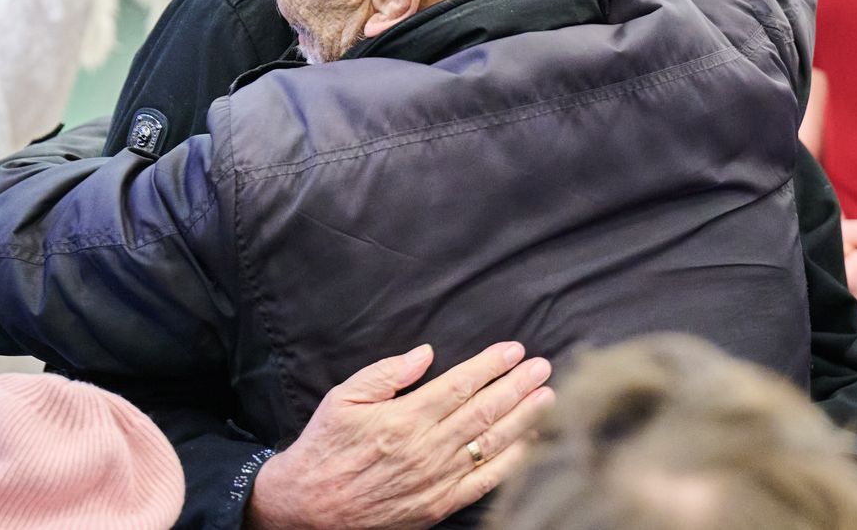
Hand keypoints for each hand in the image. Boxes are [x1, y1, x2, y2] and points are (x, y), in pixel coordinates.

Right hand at [246, 341, 553, 529]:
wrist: (308, 506)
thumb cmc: (326, 446)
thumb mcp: (344, 398)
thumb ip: (387, 373)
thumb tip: (426, 353)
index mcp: (404, 419)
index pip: (460, 385)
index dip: (491, 365)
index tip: (515, 350)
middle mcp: (425, 449)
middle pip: (484, 412)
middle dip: (518, 387)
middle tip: (543, 367)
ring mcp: (435, 480)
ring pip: (491, 445)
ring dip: (524, 419)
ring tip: (548, 397)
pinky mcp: (438, 506)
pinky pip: (484, 482)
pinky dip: (511, 462)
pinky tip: (530, 443)